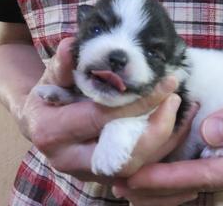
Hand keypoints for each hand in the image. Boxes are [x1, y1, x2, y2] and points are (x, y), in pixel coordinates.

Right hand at [20, 37, 197, 182]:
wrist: (40, 123)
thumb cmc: (48, 96)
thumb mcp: (51, 76)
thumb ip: (63, 63)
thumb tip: (73, 45)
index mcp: (52, 133)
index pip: (102, 118)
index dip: (137, 102)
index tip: (166, 83)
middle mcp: (70, 161)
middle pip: (123, 157)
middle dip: (157, 131)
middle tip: (176, 100)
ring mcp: (89, 174)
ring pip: (137, 169)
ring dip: (165, 141)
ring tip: (182, 109)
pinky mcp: (106, 177)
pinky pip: (141, 169)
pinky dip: (163, 148)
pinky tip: (178, 123)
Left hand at [112, 69, 222, 204]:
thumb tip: (211, 133)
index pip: (212, 173)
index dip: (173, 176)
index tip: (139, 175)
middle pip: (201, 185)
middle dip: (160, 187)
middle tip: (118, 183)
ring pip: (200, 185)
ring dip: (163, 187)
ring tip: (126, 184)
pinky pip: (204, 176)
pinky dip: (177, 178)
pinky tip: (153, 176)